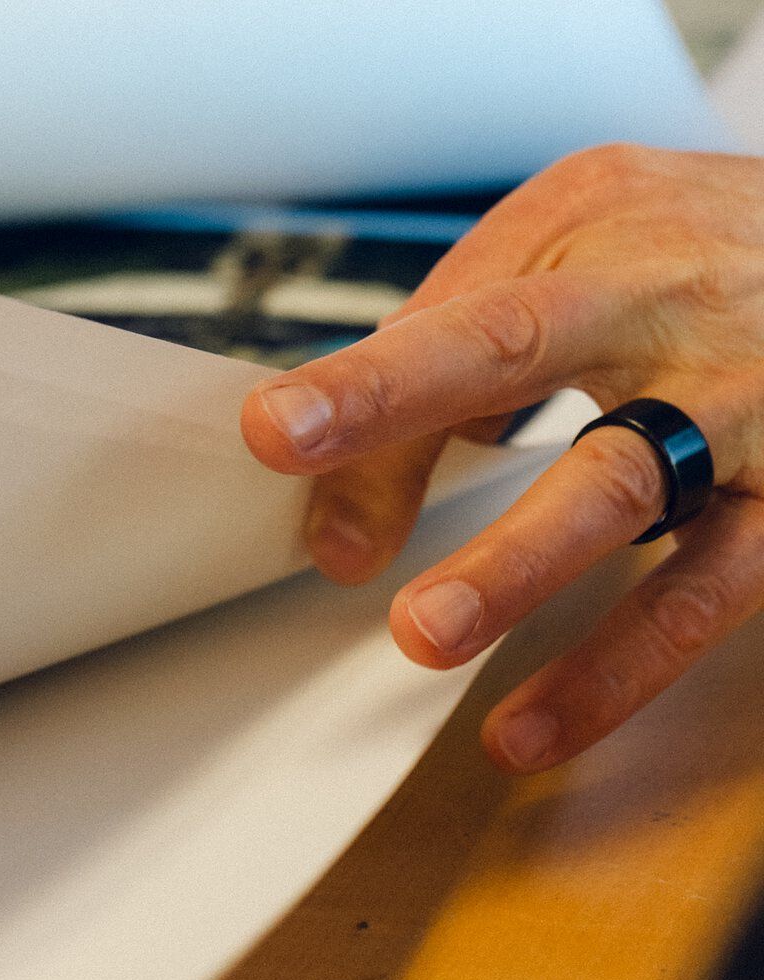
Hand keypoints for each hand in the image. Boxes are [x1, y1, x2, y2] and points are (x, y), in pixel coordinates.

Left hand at [241, 144, 763, 773]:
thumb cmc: (684, 245)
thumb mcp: (561, 250)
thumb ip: (435, 373)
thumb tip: (341, 538)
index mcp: (604, 242)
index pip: (471, 321)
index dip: (370, 381)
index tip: (276, 433)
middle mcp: (681, 315)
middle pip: (555, 392)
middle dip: (449, 474)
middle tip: (374, 574)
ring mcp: (750, 409)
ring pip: (634, 500)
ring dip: (525, 578)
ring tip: (431, 643)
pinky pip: (708, 594)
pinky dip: (618, 668)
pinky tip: (538, 725)